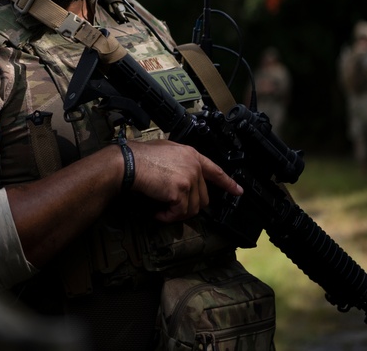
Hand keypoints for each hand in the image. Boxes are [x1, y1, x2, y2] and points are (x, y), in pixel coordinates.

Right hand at [127, 139, 242, 222]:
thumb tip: (182, 174)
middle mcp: (194, 166)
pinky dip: (168, 216)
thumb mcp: (166, 150)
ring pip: (192, 208)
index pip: (215, 171)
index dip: (228, 183)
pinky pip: (179, 212)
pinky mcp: (181, 191)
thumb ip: (180, 160)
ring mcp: (189, 178)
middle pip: (203, 197)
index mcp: (192, 155)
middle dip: (187, 206)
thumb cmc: (140, 157)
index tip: (237, 191)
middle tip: (171, 207)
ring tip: (161, 209)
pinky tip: (158, 213)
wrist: (129, 163)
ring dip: (176, 213)